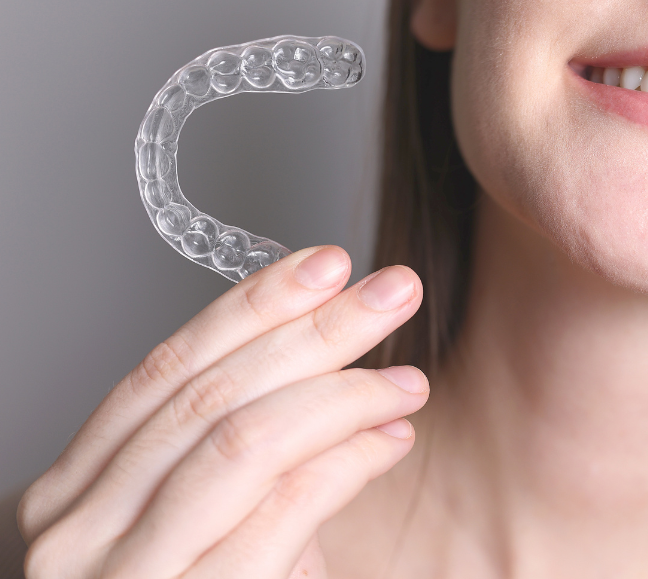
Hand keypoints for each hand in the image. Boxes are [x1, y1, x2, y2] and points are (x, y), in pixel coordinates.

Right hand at [17, 246, 427, 577]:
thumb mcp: (206, 522)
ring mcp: (121, 578)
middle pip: (210, 393)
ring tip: (407, 375)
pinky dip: (346, 460)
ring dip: (340, 392)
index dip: (253, 306)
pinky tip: (390, 437)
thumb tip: (330, 364)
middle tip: (390, 290)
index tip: (327, 264)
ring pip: (241, 439)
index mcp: (76, 489)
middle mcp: (76, 529)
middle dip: (313, 331)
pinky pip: (277, 510)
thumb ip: (238, 448)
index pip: (169, 367)